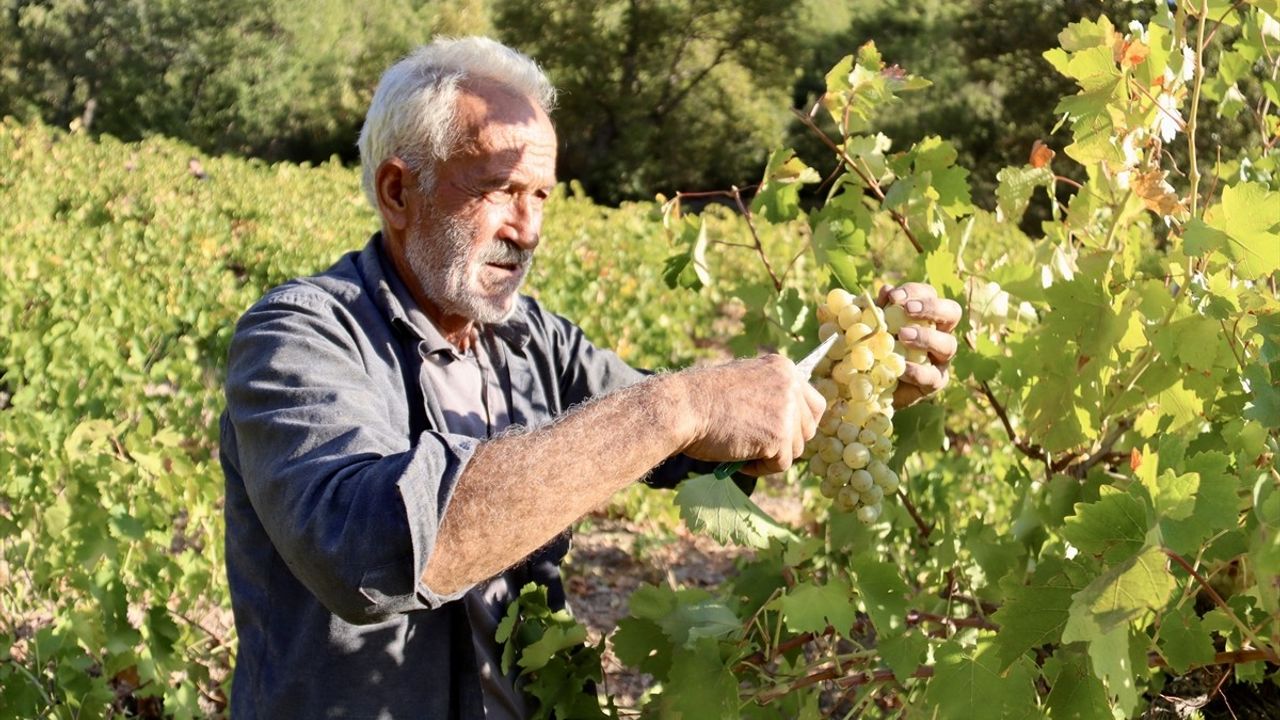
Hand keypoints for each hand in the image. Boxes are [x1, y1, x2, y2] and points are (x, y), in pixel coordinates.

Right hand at [679, 355, 826, 475]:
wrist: (684, 408)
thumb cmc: (702, 399)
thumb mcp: (743, 382)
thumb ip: (769, 393)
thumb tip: (787, 419)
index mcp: (783, 368)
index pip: (814, 403)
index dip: (798, 423)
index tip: (781, 433)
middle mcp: (791, 385)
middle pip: (809, 428)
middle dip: (786, 442)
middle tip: (758, 445)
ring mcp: (787, 410)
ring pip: (796, 448)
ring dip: (771, 455)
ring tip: (742, 448)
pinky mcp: (779, 436)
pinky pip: (781, 464)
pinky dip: (760, 468)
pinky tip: (739, 459)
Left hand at [878, 283, 962, 407]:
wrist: (868, 384)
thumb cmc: (872, 347)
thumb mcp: (870, 326)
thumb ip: (878, 309)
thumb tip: (886, 290)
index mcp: (925, 314)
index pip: (928, 294)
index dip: (914, 292)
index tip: (893, 297)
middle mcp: (939, 332)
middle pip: (952, 312)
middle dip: (931, 308)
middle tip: (907, 310)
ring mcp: (940, 358)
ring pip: (948, 344)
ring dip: (926, 337)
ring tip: (903, 336)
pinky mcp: (935, 381)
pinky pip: (933, 376)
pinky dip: (917, 371)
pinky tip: (902, 368)